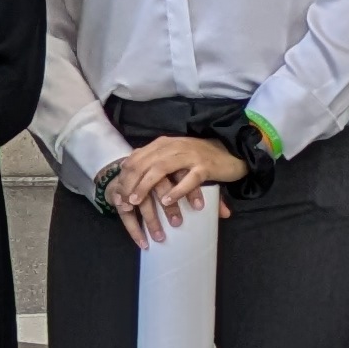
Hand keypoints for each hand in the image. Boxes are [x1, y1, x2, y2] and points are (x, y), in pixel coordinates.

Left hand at [106, 133, 246, 244]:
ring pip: (160, 169)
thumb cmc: (199, 158)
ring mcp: (189, 155)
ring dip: (145, 186)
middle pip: (143, 164)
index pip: (135, 159)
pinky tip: (166, 201)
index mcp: (162, 144)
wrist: (232, 152)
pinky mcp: (205, 167)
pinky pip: (188, 179)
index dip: (123, 178)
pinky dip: (176, 190)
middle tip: (122, 203)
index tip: (116, 196)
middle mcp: (173, 146)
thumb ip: (153, 162)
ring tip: (136, 202)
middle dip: (129, 184)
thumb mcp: (173, 156)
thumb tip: (128, 173)